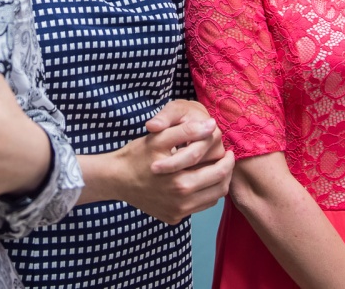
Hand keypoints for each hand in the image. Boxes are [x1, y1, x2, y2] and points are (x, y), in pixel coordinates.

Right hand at [101, 99, 231, 224]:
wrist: (115, 178)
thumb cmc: (137, 156)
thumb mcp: (160, 138)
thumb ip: (187, 131)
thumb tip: (211, 125)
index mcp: (182, 183)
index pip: (220, 174)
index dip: (228, 161)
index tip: (229, 151)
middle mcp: (182, 203)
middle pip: (219, 189)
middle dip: (226, 173)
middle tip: (226, 160)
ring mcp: (177, 213)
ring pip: (210, 200)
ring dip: (216, 185)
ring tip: (214, 169)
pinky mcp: (172, 218)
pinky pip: (196, 207)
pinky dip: (202, 194)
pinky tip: (197, 180)